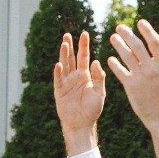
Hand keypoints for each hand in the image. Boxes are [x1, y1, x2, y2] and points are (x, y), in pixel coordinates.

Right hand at [54, 31, 105, 154]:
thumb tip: (96, 61)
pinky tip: (59, 64)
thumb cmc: (92, 109)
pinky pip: (58, 80)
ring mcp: (66, 83)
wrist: (82, 124)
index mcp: (85, 75)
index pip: (84, 57)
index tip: (84, 33)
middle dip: (70, 46)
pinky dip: (58, 72)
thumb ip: (98, 78)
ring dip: (64, 55)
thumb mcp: (100, 93)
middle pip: (72, 58)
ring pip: (64, 65)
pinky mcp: (59, 91)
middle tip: (68, 34)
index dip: (84, 46)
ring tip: (64, 44)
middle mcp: (75, 76)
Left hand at [106, 20, 158, 156]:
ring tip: (112, 37)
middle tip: (119, 27)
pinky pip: (120, 71)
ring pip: (127, 56)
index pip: (155, 42)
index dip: (147, 30)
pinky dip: (114, 64)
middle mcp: (152, 68)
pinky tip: (109, 58)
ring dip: (119, 45)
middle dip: (128, 34)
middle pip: (138, 46)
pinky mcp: (131, 86)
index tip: (140, 22)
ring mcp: (141, 77)